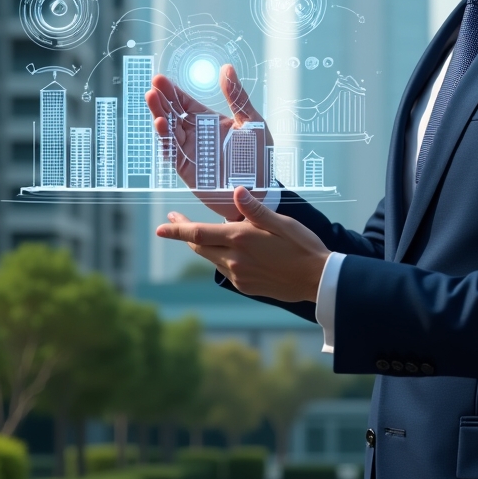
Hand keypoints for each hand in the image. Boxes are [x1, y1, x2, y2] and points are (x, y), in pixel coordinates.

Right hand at [145, 66, 273, 219]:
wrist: (261, 192)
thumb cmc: (259, 158)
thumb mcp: (252, 122)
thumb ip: (237, 97)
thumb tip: (227, 68)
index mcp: (211, 122)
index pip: (186, 104)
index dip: (173, 92)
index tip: (160, 79)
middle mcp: (197, 136)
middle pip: (174, 115)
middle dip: (162, 100)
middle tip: (154, 86)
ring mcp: (191, 153)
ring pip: (170, 131)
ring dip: (160, 115)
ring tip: (152, 99)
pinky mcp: (188, 170)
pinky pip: (173, 152)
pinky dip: (166, 139)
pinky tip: (161, 124)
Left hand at [156, 187, 329, 302]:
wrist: (316, 280)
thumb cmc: (302, 246)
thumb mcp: (282, 222)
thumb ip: (255, 209)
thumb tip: (236, 192)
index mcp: (240, 240)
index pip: (198, 233)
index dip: (176, 229)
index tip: (160, 225)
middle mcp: (234, 260)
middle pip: (198, 247)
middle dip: (183, 234)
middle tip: (173, 222)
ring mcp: (238, 276)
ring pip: (210, 258)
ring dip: (202, 245)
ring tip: (202, 233)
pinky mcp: (245, 286)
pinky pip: (225, 270)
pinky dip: (220, 257)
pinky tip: (231, 251)